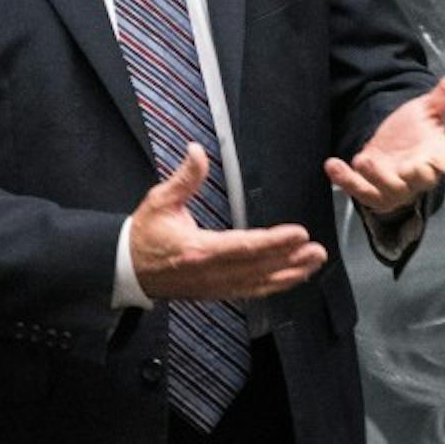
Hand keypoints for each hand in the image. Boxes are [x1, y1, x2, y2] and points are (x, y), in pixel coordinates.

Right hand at [130, 143, 325, 299]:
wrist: (126, 270)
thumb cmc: (144, 235)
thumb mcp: (160, 201)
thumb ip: (184, 178)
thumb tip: (197, 151)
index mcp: (198, 250)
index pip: (244, 247)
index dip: (274, 242)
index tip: (299, 234)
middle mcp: (210, 273)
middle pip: (258, 269)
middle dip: (291, 260)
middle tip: (318, 251)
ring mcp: (214, 287)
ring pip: (258, 284)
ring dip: (288, 275)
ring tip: (313, 264)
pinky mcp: (215, 293)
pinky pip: (249, 292)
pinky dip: (273, 286)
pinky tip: (291, 278)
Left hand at [325, 62, 444, 215]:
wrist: (392, 151)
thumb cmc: (417, 133)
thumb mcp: (429, 109)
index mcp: (436, 156)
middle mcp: (418, 176)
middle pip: (421, 181)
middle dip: (414, 176)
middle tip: (407, 165)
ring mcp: (395, 187)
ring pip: (389, 190)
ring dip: (376, 177)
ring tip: (363, 159)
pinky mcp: (372, 193)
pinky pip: (360, 191)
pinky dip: (345, 180)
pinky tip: (333, 164)